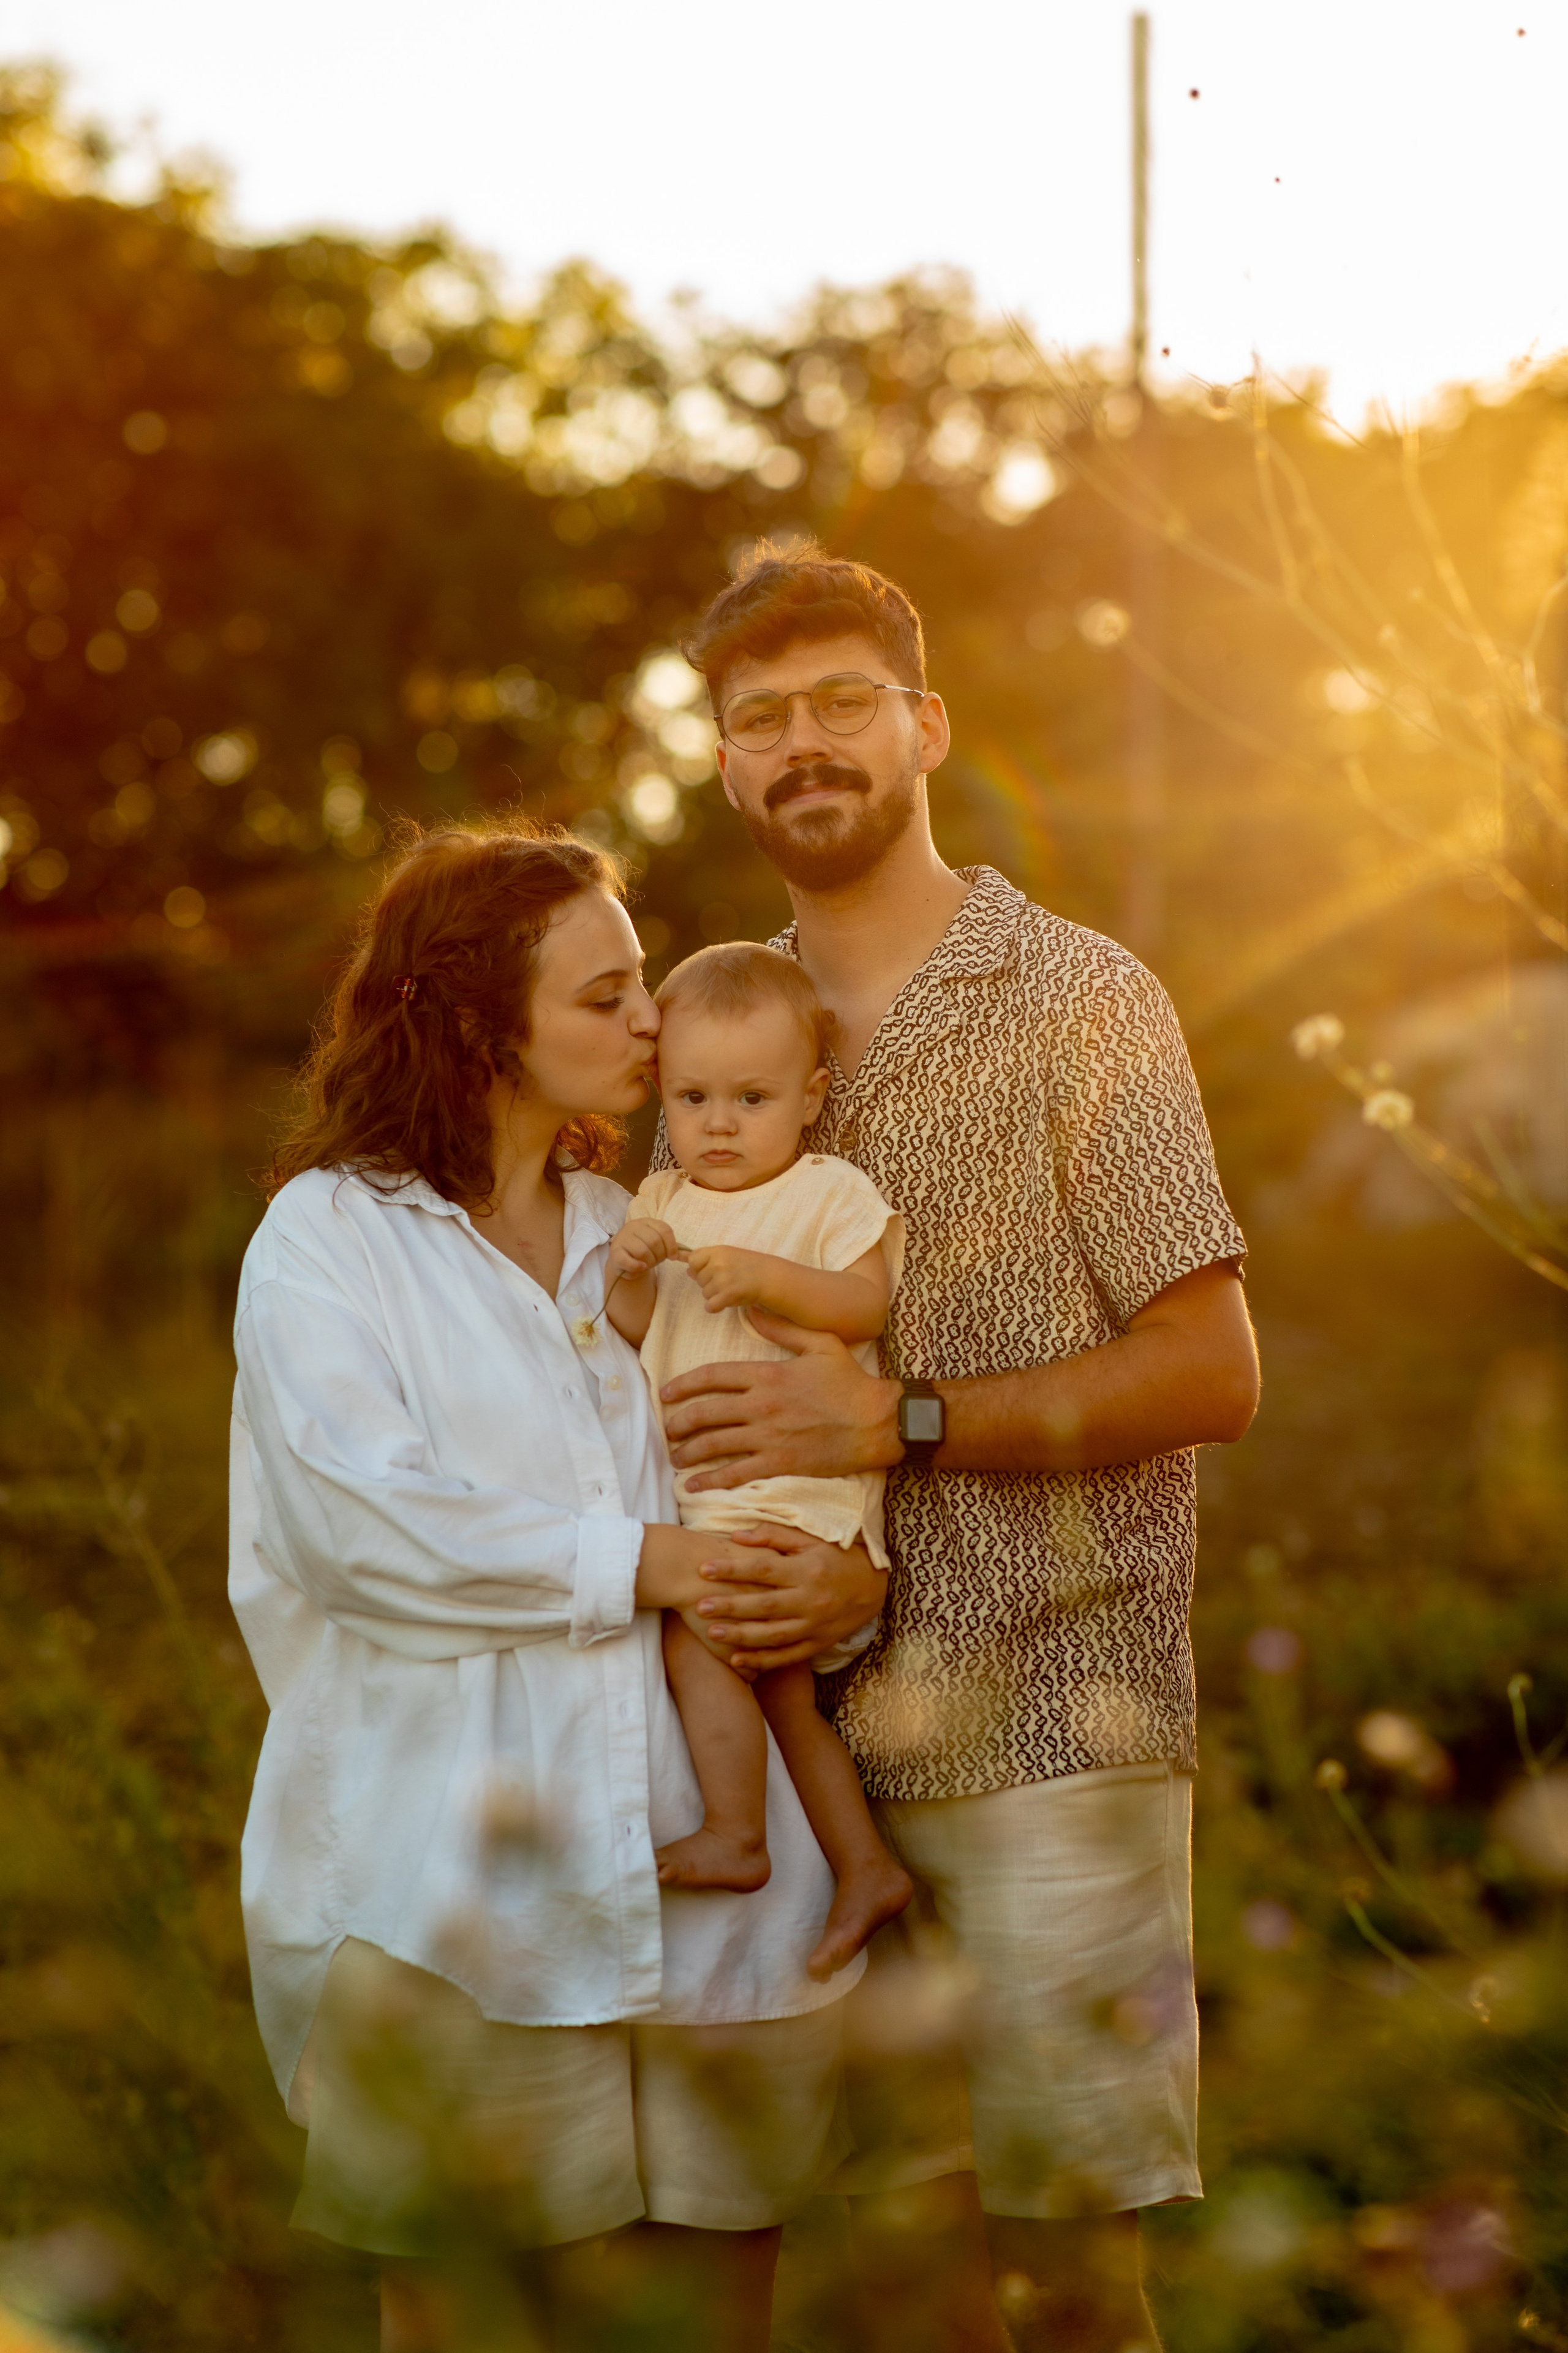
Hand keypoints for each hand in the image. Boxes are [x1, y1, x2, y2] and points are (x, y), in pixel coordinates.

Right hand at [606, 1217, 680, 1287]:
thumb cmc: (644, 1251)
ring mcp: (622, 1238)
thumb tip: (686, 1255)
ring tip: (649, 1264)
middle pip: (654, 1240)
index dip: (672, 1245)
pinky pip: (627, 1260)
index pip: (664, 1229)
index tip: (673, 1257)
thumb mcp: (658, 1245)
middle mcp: (633, 1226)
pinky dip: (637, 1266)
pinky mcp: (614, 1252)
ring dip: (650, 1262)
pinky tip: (642, 1267)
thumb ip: (671, 1247)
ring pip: (642, 1251)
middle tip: (658, 1261)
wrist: (624, 1261)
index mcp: (647, 1221)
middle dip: (660, 1255)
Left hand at [662, 1315, 901, 1488]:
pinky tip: (694, 1485)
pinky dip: (711, 1480)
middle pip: (705, 1412)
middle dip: (678, 1422)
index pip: (712, 1377)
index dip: (683, 1384)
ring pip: (714, 1444)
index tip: (666, 1392)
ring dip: (688, 1451)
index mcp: (768, 1374)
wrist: (877, 1422)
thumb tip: (751, 1313)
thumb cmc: (851, 1382)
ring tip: (674, 1457)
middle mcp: (761, 1405)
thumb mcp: (820, 1344)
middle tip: (666, 1429)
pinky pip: (736, 1473)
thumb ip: (783, 1328)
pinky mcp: (779, 1462)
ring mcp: (768, 1435)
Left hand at [683, 1243, 769, 1314]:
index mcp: (717, 1251)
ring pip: (704, 1293)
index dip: (699, 1267)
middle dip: (709, 1282)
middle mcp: (718, 1264)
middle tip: (727, 1279)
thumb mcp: (727, 1255)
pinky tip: (725, 1301)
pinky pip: (710, 1306)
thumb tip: (685, 1266)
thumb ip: (706, 1259)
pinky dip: (716, 1306)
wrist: (769, 1277)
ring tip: (730, 1288)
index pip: (692, 1260)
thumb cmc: (748, 1265)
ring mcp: (723, 1279)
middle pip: (698, 1279)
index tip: (713, 1269)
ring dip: (715, 1294)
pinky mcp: (728, 1295)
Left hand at [696, 1524, 887, 1671]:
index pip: (763, 1570)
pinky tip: (737, 1660)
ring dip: (741, 1636)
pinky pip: (787, 1655)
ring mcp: (814, 1625)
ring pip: (773, 1635)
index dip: (732, 1570)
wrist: (874, 1587)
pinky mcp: (818, 1644)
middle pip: (764, 1605)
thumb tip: (736, 1536)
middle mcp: (811, 1600)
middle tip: (700, 1605)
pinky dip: (762, 1660)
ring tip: (712, 1632)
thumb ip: (773, 1537)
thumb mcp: (811, 1540)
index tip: (704, 1568)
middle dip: (730, 1606)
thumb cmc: (838, 1556)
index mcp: (807, 1570)